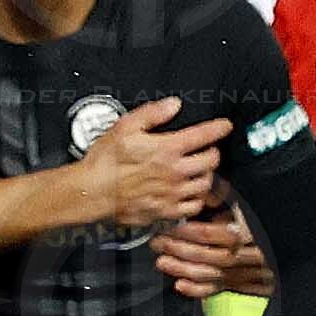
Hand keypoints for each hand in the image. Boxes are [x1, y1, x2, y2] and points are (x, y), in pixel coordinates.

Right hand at [78, 98, 228, 232]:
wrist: (91, 192)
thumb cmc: (104, 162)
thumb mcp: (124, 127)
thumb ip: (152, 113)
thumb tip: (173, 104)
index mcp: (168, 148)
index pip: (206, 135)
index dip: (219, 127)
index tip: (224, 126)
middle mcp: (175, 171)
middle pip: (212, 160)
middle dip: (212, 152)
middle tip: (207, 150)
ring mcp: (172, 193)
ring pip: (206, 183)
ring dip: (206, 175)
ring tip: (199, 171)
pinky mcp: (166, 211)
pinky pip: (193, 206)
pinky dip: (196, 199)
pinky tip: (189, 194)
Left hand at [152, 200, 273, 300]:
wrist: (281, 242)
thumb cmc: (256, 219)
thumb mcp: (242, 204)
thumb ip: (222, 197)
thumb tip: (203, 190)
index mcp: (249, 232)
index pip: (214, 234)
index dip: (191, 232)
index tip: (172, 227)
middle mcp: (249, 254)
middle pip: (211, 255)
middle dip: (180, 249)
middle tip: (160, 242)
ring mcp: (244, 271)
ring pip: (211, 274)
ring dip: (182, 269)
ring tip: (162, 261)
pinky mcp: (238, 283)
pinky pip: (216, 290)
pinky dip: (196, 289)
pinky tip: (180, 284)